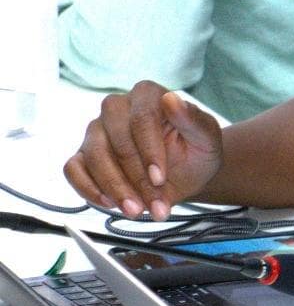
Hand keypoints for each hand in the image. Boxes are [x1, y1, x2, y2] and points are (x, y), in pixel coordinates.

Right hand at [63, 82, 223, 218]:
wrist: (188, 173)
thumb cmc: (197, 151)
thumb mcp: (206, 138)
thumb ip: (193, 119)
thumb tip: (171, 99)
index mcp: (147, 95)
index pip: (141, 119)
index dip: (150, 151)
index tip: (160, 178)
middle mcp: (117, 108)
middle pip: (116, 141)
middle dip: (136, 178)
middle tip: (154, 203)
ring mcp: (97, 130)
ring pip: (94, 157)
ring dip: (115, 188)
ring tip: (137, 210)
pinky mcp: (84, 154)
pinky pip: (73, 169)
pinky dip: (88, 189)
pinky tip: (110, 203)